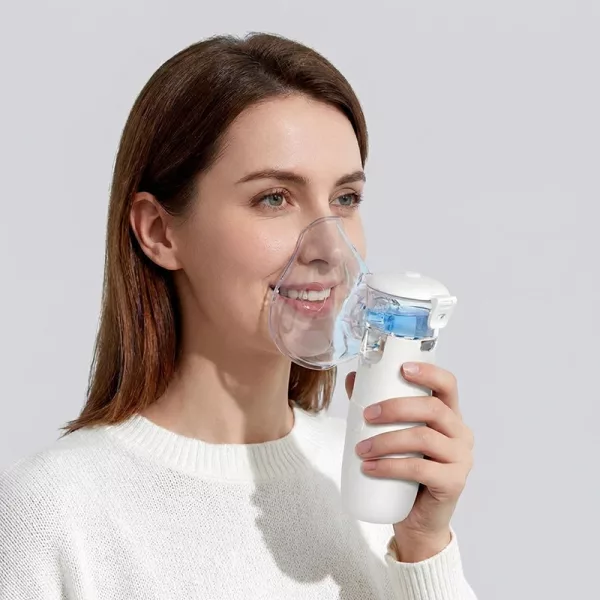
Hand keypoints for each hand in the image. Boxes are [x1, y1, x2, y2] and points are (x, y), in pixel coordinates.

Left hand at [345, 362, 473, 561]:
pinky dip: (390, 466)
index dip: (428, 372)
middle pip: (433, 408)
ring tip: (362, 448)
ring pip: (424, 438)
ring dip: (387, 440)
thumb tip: (353, 378)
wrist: (417, 519)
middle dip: (396, 408)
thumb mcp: (393, 434)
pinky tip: (370, 468)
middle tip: (366, 415)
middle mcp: (460, 433)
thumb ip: (376, 406)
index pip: (448, 385)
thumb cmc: (406, 471)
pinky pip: (421, 469)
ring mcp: (461, 458)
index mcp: (449, 415)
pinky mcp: (454, 483)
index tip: (402, 368)